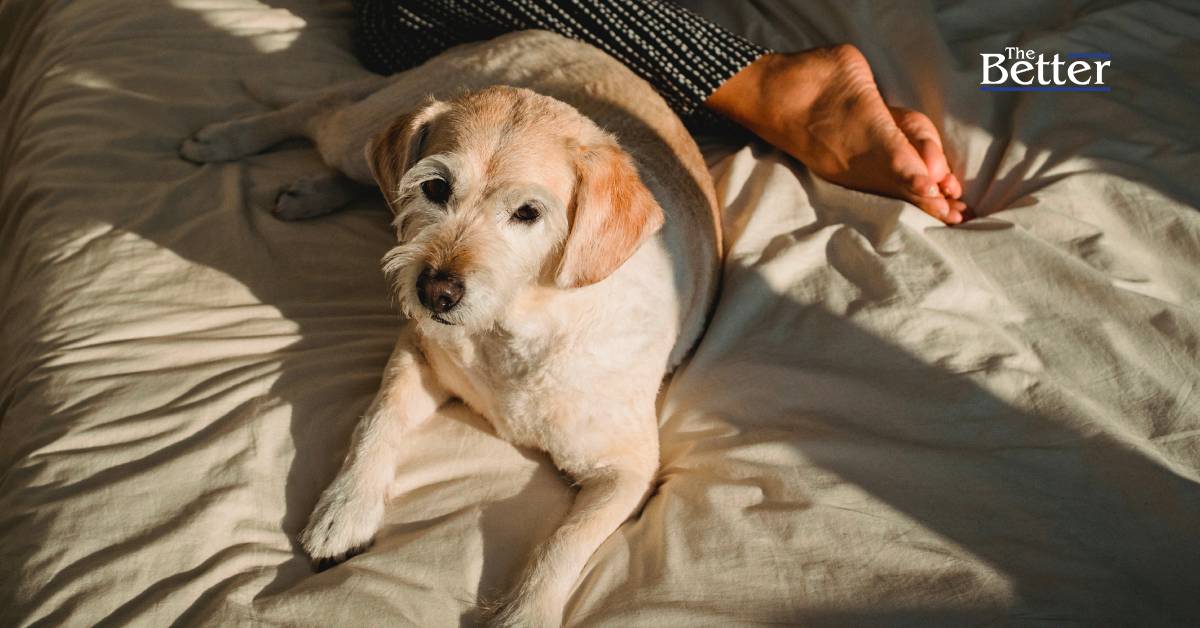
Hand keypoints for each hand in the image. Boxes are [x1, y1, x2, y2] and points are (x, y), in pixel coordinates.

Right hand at [706, 45, 968, 223]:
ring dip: (916, 201)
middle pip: (898, 180)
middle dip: (928, 199)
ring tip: (944, 214)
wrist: (767, 94)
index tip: (933, 190)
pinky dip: (894, 194)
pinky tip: (911, 199)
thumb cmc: (814, 74)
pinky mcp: (836, 173)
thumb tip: (900, 130)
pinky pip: (872, 186)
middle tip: (955, 216)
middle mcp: (854, 155)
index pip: (894, 155)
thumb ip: (878, 93)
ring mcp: (844, 169)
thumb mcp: (853, 68)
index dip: (915, 173)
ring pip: (886, 187)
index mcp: (862, 127)